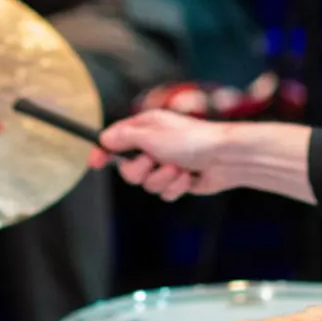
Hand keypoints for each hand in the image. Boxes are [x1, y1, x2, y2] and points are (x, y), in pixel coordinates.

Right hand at [90, 109, 233, 200]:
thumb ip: (124, 138)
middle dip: (141, 170)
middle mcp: (153, 145)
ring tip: (179, 169)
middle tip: (154, 161)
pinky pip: (164, 193)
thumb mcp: (151, 135)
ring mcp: (165, 164)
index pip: (115, 140)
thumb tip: (103, 139)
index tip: (95, 164)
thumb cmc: (192, 139)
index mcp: (145, 127)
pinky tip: (188, 178)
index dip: (103, 152)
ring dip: (162, 179)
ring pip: (146, 184)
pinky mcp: (178, 181)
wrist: (226, 158)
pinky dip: (175, 187)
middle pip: (128, 169)